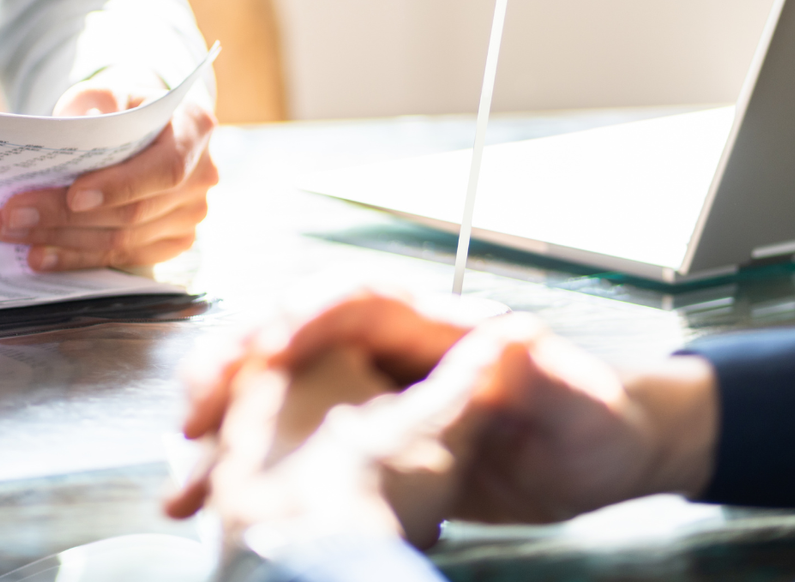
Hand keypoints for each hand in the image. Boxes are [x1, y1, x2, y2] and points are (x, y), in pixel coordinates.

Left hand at [0, 67, 217, 271]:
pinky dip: (78, 259)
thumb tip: (69, 130)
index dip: (119, 186)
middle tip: (13, 216)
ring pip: (125, 242)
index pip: (164, 168)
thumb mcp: (107, 91)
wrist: (143, 131)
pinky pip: (124, 260)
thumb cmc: (121, 109)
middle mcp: (203, 175)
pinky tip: (41, 255)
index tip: (73, 196)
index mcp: (195, 128)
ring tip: (14, 234)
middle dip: (67, 217)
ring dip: (63, 241)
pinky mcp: (174, 242)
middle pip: (135, 211)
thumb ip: (94, 103)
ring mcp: (192, 214)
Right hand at [168, 289, 718, 526]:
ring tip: (188, 456)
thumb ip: (544, 374)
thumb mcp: (581, 402)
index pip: (359, 301)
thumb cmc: (598, 419)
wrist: (606, 459)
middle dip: (237, 358)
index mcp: (437, 329)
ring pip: (277, 389)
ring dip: (226, 416)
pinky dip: (244, 464)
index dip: (310, 314)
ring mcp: (372, 395)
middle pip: (295, 335)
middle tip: (199, 399)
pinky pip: (288, 443)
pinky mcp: (364, 442)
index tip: (272, 343)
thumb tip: (517, 338)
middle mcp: (394, 352)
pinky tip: (210, 493)